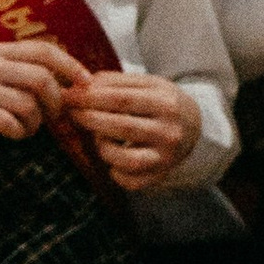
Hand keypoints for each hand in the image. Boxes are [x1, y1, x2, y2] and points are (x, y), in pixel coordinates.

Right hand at [0, 38, 83, 151]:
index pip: (44, 50)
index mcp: (0, 51)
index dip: (70, 65)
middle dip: (55, 102)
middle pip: (41, 79)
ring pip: (27, 103)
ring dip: (36, 122)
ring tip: (29, 128)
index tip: (86, 82)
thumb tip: (75, 83)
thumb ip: (29, 72)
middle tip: (53, 116)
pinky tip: (14, 133)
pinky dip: (19, 132)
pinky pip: (8, 122)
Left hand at [71, 70, 204, 191]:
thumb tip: (79, 87)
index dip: (90, 98)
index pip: (122, 100)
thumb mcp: (147, 83)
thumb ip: (114, 82)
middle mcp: (169, 132)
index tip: (69, 95)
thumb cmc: (161, 101)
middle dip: (89, 119)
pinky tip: (115, 157)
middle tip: (73, 112)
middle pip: (120, 127)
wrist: (194, 125)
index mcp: (167, 104)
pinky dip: (114, 171)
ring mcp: (166, 157)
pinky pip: (128, 181)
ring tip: (100, 135)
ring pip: (122, 158)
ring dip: (102, 145)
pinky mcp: (159, 175)